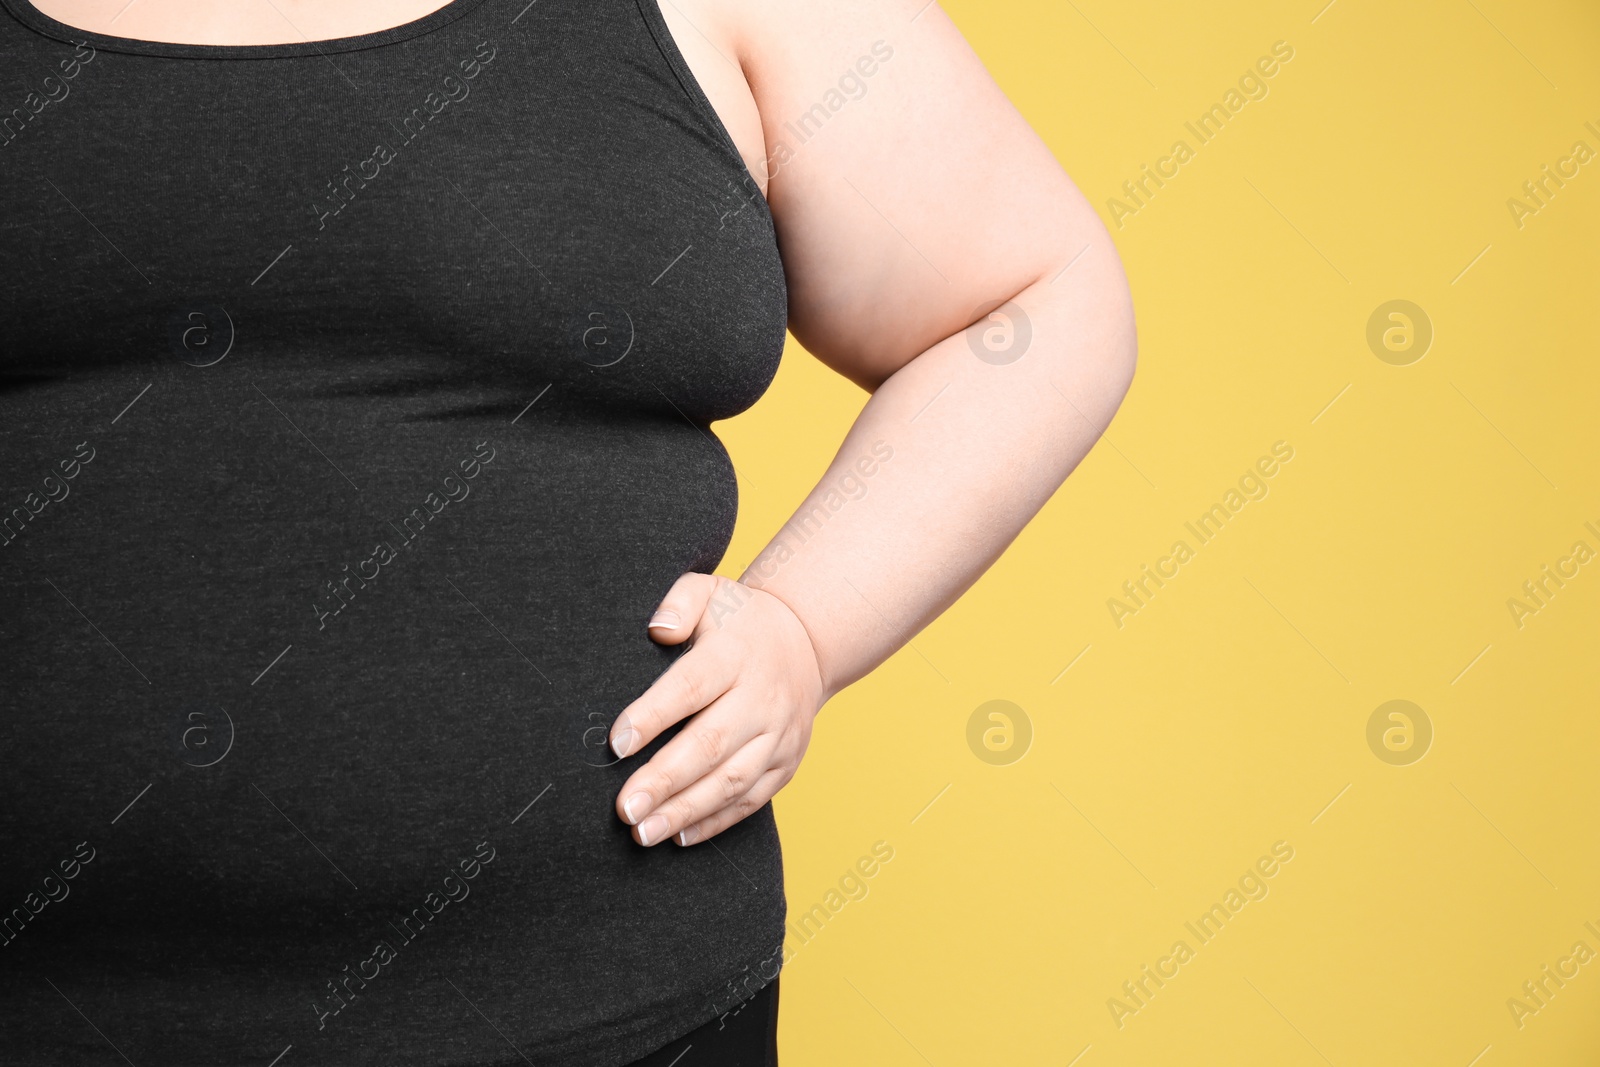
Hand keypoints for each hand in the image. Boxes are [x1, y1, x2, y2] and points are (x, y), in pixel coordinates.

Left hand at [610, 573, 826, 846]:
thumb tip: (658, 630)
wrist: (808, 641)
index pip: (691, 687)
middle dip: (665, 780)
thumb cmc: (739, 620)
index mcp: (735, 655)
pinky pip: (752, 799)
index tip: (617, 742)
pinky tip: (680, 836)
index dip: (654, 715)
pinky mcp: (787, 763)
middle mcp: (761, 698)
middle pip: (711, 744)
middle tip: (624, 808)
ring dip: (686, 811)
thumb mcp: (710, 592)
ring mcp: (779, 735)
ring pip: (732, 780)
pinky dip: (716, 821)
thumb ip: (679, 603)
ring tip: (643, 833)